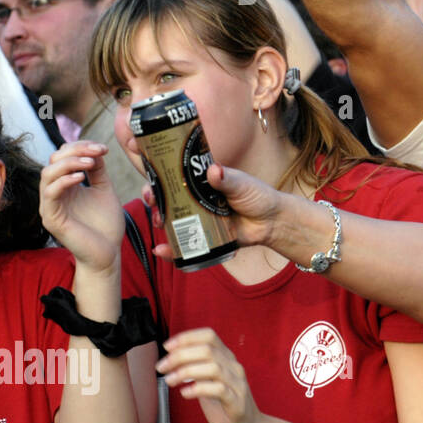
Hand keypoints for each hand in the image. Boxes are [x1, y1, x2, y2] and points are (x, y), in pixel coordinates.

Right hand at [39, 142, 123, 273]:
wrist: (107, 253)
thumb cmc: (106, 224)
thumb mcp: (104, 190)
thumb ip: (98, 171)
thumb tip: (96, 150)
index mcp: (66, 185)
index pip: (63, 157)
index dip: (81, 147)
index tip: (104, 148)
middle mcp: (55, 193)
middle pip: (53, 161)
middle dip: (76, 151)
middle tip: (98, 152)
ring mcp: (50, 206)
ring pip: (47, 174)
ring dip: (69, 163)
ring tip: (91, 163)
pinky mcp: (51, 219)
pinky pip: (50, 194)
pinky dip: (64, 181)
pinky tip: (81, 178)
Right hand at [148, 161, 281, 260]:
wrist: (273, 222)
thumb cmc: (257, 196)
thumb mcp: (242, 185)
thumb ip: (227, 179)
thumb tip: (214, 171)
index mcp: (201, 183)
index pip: (174, 176)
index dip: (157, 176)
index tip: (149, 176)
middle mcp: (195, 200)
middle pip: (166, 199)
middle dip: (153, 199)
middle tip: (152, 200)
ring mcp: (198, 219)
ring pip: (171, 220)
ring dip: (159, 221)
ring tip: (159, 222)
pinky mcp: (203, 238)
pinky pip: (183, 244)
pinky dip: (170, 250)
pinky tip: (160, 250)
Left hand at [157, 328, 261, 422]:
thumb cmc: (226, 407)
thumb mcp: (209, 383)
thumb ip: (197, 370)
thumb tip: (172, 359)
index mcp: (228, 360)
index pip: (209, 336)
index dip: (187, 337)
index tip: (167, 347)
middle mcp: (235, 369)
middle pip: (208, 350)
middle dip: (180, 356)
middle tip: (162, 367)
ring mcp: (238, 385)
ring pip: (213, 368)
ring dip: (186, 371)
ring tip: (170, 380)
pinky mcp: (237, 404)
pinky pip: (219, 390)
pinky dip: (199, 389)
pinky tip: (185, 393)